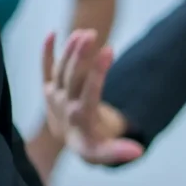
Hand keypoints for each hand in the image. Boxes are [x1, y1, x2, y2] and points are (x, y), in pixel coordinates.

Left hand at [43, 30, 142, 164]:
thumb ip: (120, 151)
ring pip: (60, 69)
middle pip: (71, 76)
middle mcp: (64, 105)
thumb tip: (139, 151)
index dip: (98, 70)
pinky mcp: (50, 89)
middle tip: (92, 34)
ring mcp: (55, 96)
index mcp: (81, 117)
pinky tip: (52, 34)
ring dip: (69, 50)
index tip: (109, 50)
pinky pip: (46, 68)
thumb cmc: (95, 145)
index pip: (89, 90)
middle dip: (80, 54)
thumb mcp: (106, 152)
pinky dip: (47, 52)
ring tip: (84, 33)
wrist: (75, 143)